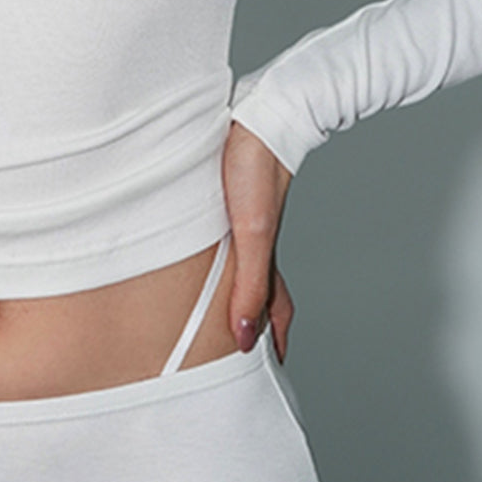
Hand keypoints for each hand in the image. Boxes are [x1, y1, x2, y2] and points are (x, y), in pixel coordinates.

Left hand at [222, 120, 294, 362]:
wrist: (258, 119)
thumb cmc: (256, 170)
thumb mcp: (250, 234)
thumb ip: (249, 283)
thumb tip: (243, 334)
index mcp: (263, 255)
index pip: (273, 308)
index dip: (273, 336)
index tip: (272, 362)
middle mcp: (253, 242)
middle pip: (260, 290)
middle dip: (255, 319)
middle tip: (245, 344)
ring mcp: (242, 220)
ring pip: (242, 264)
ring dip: (237, 288)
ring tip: (224, 308)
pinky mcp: (228, 198)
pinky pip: (226, 238)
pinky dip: (223, 255)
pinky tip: (208, 251)